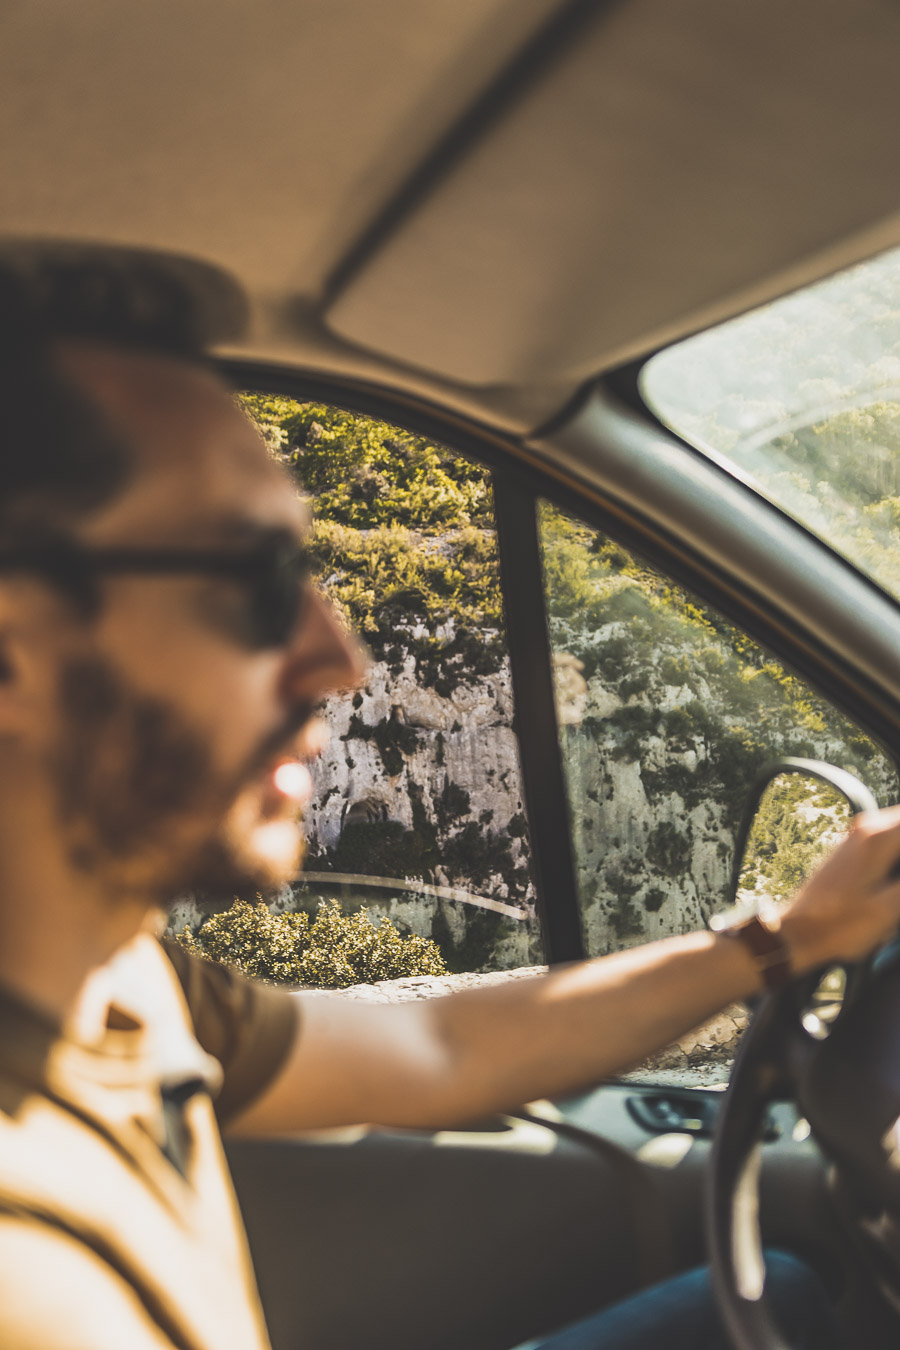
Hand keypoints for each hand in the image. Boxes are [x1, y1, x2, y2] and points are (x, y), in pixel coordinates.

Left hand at [778, 805, 899, 971]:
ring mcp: (857, 837)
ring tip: (896, 888)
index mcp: (878, 837)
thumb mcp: (891, 909)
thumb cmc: (840, 925)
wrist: (797, 932)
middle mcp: (867, 828)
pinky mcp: (852, 850)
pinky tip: (895, 882)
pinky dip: (898, 856)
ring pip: (899, 830)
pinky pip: (889, 840)